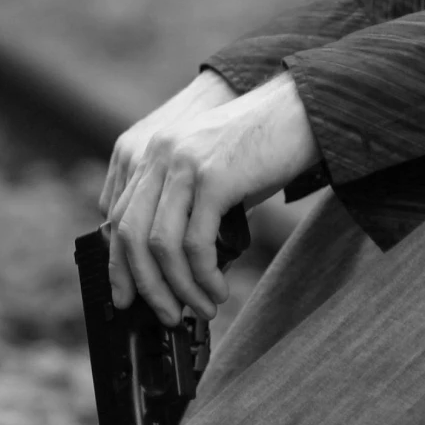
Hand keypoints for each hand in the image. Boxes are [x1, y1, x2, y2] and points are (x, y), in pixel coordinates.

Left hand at [104, 72, 317, 324]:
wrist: (305, 109)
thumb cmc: (265, 145)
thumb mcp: (214, 170)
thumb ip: (189, 207)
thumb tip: (179, 269)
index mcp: (155, 153)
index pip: (119, 217)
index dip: (120, 265)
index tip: (129, 297)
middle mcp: (161, 155)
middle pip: (130, 235)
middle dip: (147, 286)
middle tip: (167, 314)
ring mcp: (184, 164)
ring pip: (160, 245)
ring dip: (180, 287)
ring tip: (203, 307)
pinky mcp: (214, 177)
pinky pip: (195, 242)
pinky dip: (203, 275)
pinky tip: (218, 288)